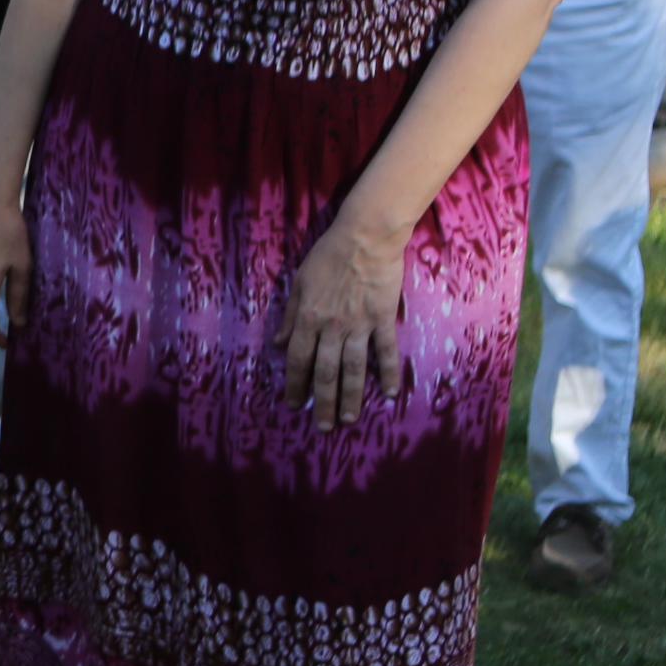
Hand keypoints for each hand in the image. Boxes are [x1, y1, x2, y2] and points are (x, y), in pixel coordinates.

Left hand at [277, 213, 407, 430]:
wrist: (364, 238)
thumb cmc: (328, 256)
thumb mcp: (298, 283)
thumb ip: (290, 316)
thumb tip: (277, 344)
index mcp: (308, 318)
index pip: (297, 360)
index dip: (295, 384)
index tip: (293, 404)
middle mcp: (332, 327)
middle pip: (324, 372)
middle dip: (321, 402)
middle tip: (321, 427)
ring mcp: (359, 325)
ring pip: (353, 369)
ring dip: (350, 397)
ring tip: (347, 420)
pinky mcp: (383, 319)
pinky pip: (386, 351)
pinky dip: (388, 374)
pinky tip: (388, 394)